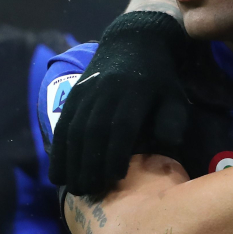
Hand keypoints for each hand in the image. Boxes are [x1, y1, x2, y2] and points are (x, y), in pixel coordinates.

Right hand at [49, 12, 189, 199]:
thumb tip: (166, 145)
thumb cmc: (159, 78)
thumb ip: (172, 121)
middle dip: (89, 164)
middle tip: (89, 192)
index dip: (115, 153)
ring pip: (74, 129)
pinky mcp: (74, 94)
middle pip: (93, 131)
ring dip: (70, 161)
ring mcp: (87, 92)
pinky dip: (58, 149)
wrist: (134, 41)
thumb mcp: (175, 95)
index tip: (114, 178)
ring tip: (73, 188)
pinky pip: (62, 124)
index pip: (121, 126)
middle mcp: (106, 91)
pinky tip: (57, 171)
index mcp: (134, 92)